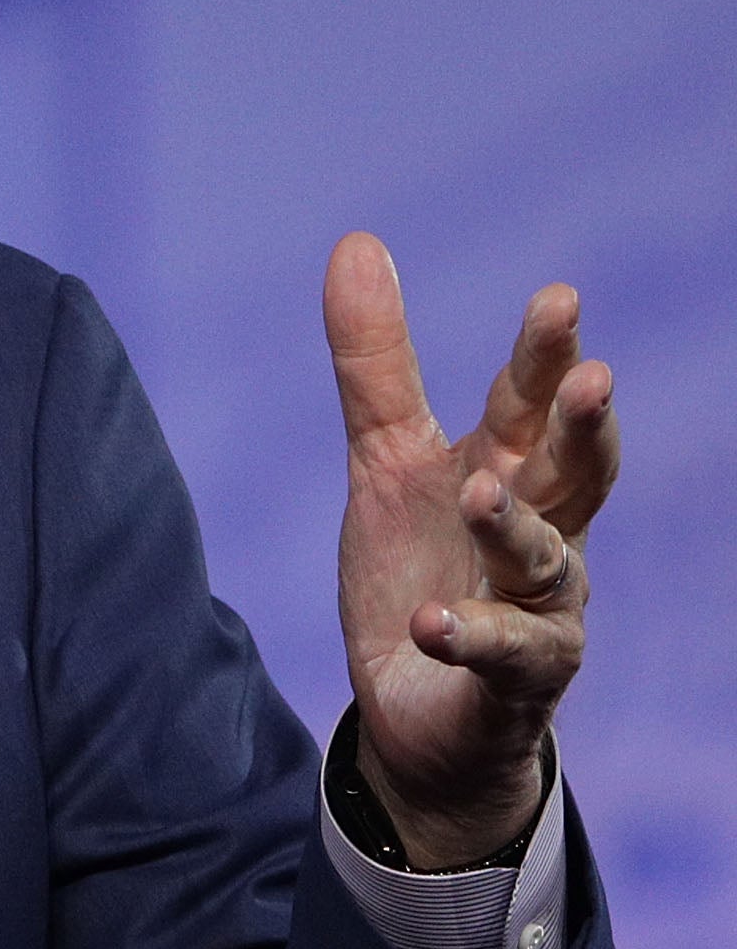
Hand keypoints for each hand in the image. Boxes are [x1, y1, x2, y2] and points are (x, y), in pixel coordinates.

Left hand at [325, 232, 617, 866]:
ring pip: (543, 563)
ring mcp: (537, 610)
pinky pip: (501, 656)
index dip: (545, 355)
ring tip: (478, 492)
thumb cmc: (421, 568)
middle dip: (583, 427)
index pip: (531, 405)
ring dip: (514, 527)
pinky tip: (432, 624)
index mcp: (509, 473)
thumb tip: (356, 240)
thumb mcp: (385, 458)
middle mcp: (540, 535)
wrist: (418, 708)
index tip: (560, 298)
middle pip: (572, 473)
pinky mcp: (512, 680)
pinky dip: (468, 636)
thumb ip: (375, 363)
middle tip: (592, 378)